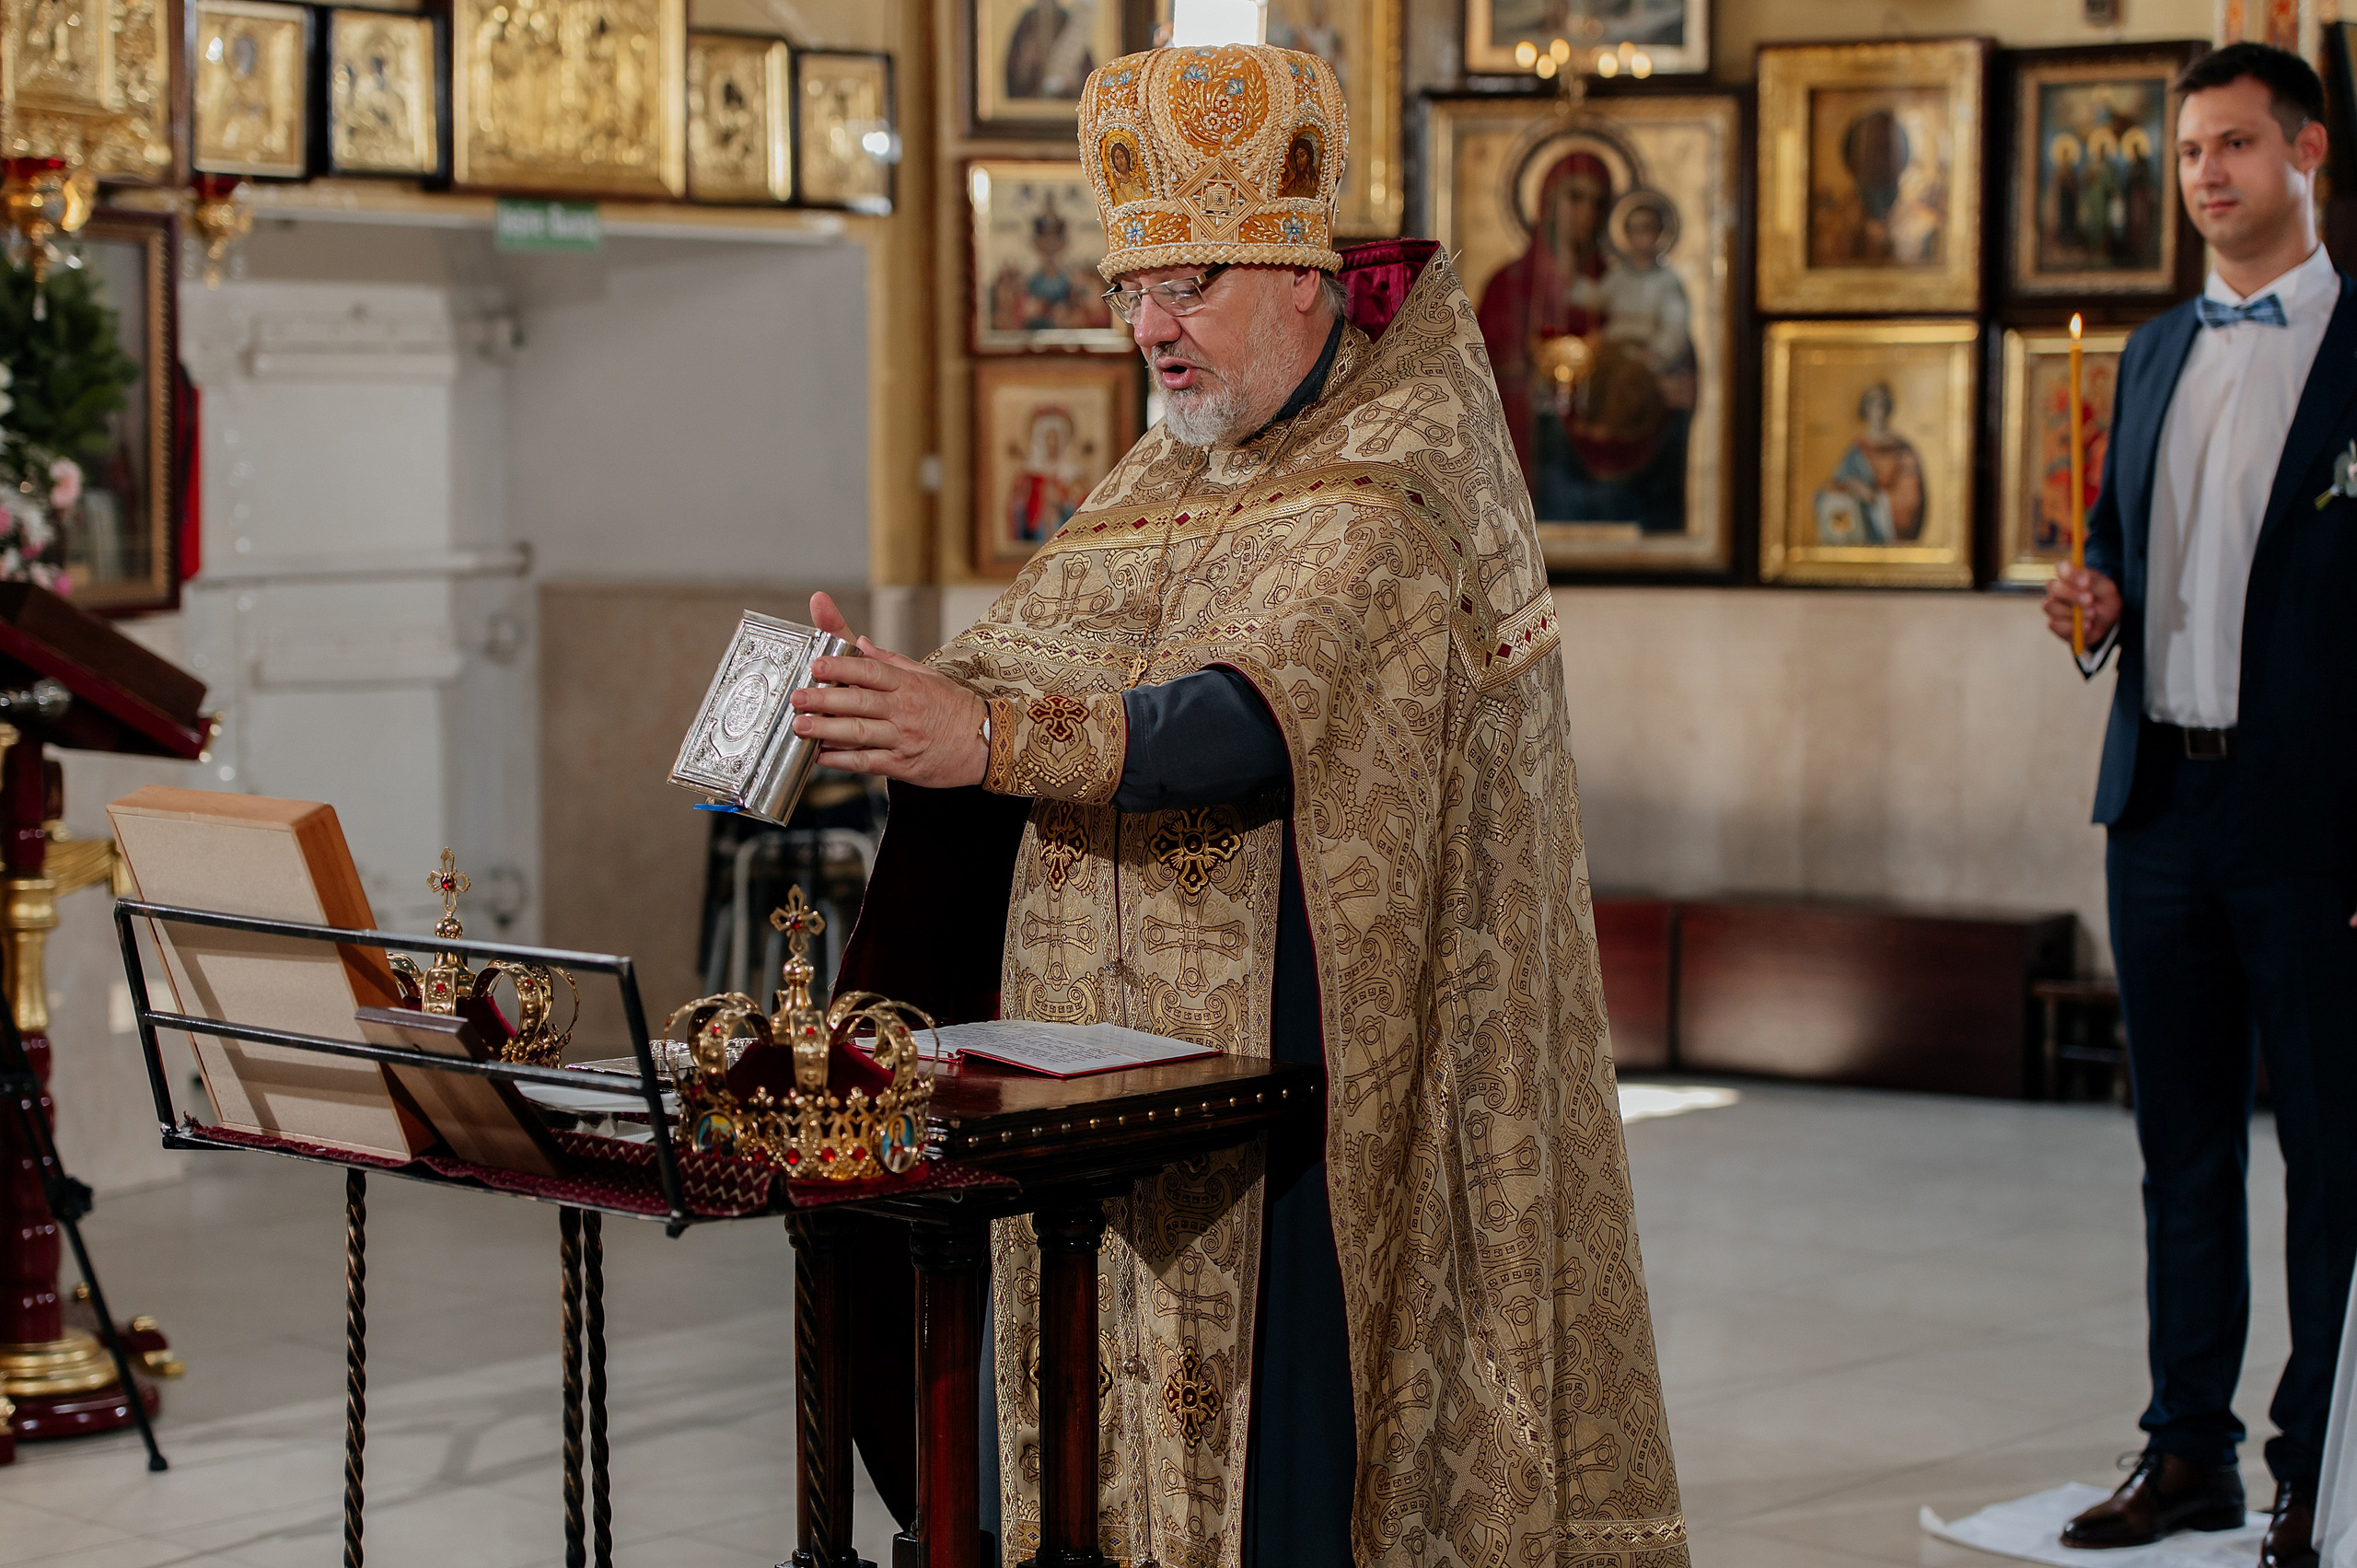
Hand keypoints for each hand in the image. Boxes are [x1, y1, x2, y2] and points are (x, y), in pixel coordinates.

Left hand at [787, 592, 989, 788]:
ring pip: (860, 733)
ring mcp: (904, 738)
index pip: (870, 671)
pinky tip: (820, 756)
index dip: (841, 667)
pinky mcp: (903, 765)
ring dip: (827, 730)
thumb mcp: (927, 676)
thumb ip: (889, 661)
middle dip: (824, 699)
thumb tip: (859, 643)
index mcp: (909, 684)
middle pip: (859, 701)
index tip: (816, 665)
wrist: (987, 743)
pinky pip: (867, 762)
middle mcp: (905, 710)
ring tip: (800, 726)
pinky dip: (841, 760)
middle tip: (797, 697)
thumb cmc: (954, 708)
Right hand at [2043, 564, 2121, 648]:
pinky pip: (2055, 624)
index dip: (2070, 574)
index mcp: (2070, 575)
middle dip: (2072, 594)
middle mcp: (2057, 589)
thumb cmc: (2105, 601)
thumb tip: (2084, 583)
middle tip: (2090, 600)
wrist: (2107, 623)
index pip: (2061, 567)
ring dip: (2072, 612)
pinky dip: (2072, 627)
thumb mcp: (2106, 589)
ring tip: (2092, 615)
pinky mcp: (2053, 624)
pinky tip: (2087, 626)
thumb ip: (2095, 582)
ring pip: (2050, 606)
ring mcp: (2053, 606)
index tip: (2086, 583)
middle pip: (2052, 586)